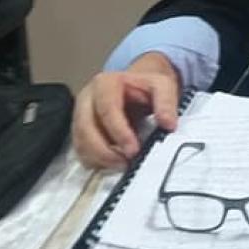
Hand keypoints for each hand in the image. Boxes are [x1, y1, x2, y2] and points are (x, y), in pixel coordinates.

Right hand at [72, 52, 179, 169]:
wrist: (136, 89)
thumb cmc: (145, 88)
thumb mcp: (162, 86)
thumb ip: (166, 102)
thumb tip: (168, 124)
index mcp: (105, 84)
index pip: (107, 109)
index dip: (119, 132)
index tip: (133, 150)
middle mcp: (87, 98)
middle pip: (85, 127)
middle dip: (104, 151)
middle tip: (125, 163)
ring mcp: (80, 115)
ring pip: (80, 142)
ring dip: (99, 158)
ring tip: (122, 165)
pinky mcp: (80, 131)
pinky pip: (81, 150)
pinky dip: (95, 161)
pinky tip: (113, 164)